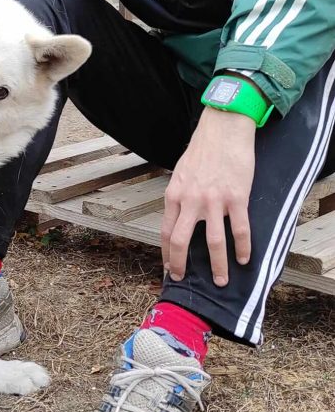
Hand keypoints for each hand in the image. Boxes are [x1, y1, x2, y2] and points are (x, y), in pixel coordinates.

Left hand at [161, 108, 255, 286]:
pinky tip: (245, 258)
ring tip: (222, 280)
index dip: (167, 254)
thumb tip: (179, 219)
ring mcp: (214, 201)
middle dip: (182, 266)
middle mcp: (191, 201)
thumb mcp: (180, 174)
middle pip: (183, 242)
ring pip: (214, 242)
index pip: (167, 232)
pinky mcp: (237, 197)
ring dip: (218, 265)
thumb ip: (179, 197)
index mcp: (174, 196)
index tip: (170, 269)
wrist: (223, 129)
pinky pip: (240, 229)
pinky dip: (243, 247)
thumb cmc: (202, 151)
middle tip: (186, 281)